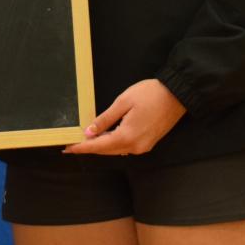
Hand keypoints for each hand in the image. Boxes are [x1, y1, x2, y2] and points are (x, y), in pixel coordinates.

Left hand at [63, 79, 185, 155]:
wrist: (177, 95)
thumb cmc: (150, 94)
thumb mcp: (123, 102)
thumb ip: (105, 119)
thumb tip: (89, 132)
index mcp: (128, 136)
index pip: (99, 146)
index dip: (82, 147)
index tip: (67, 148)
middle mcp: (136, 146)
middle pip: (107, 150)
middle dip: (89, 147)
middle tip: (72, 144)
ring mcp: (144, 146)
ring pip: (116, 149)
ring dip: (101, 146)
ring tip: (85, 140)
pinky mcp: (149, 143)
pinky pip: (126, 146)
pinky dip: (114, 143)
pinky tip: (105, 136)